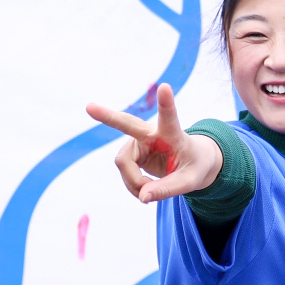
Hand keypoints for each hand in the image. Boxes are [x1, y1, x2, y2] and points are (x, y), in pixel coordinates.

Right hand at [85, 84, 222, 202]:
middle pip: (126, 124)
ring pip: (123, 163)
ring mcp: (138, 141)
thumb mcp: (190, 181)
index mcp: (173, 133)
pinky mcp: (130, 152)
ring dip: (134, 182)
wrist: (192, 163)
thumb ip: (168, 189)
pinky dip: (133, 185)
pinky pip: (124, 171)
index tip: (166, 86)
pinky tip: (145, 189)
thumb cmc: (195, 166)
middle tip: (89, 107)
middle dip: (107, 116)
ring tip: (150, 192)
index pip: (169, 117)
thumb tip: (142, 197)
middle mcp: (151, 133)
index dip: (166, 103)